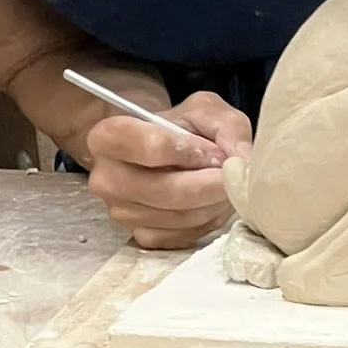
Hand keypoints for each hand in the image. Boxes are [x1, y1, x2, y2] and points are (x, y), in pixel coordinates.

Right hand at [85, 91, 251, 250]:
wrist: (162, 152)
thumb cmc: (181, 127)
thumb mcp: (204, 111)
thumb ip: (226, 126)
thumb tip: (242, 161)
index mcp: (108, 138)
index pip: (150, 148)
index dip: (189, 150)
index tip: (210, 150)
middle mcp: (106, 179)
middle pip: (167, 190)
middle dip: (210, 184)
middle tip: (232, 175)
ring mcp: (121, 213)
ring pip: (179, 216)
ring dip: (213, 203)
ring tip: (224, 185)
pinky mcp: (141, 236)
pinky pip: (183, 235)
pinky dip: (207, 220)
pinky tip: (212, 203)